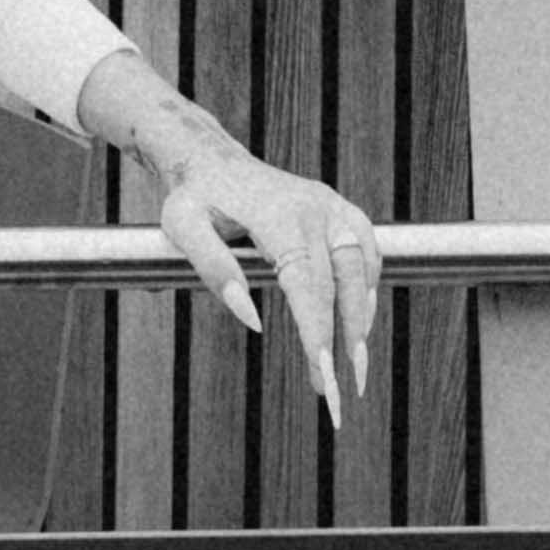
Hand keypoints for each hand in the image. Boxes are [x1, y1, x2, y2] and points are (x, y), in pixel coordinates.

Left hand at [140, 143, 383, 422]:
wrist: (211, 158)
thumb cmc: (193, 199)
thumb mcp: (183, 229)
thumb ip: (215, 270)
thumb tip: (254, 323)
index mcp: (282, 216)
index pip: (309, 287)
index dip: (318, 333)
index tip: (322, 376)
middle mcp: (317, 209)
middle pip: (346, 283)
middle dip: (350, 339)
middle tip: (346, 391)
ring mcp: (333, 207)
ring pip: (364, 268)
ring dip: (363, 318)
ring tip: (354, 365)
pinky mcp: (340, 209)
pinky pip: (366, 252)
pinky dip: (366, 289)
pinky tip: (357, 322)